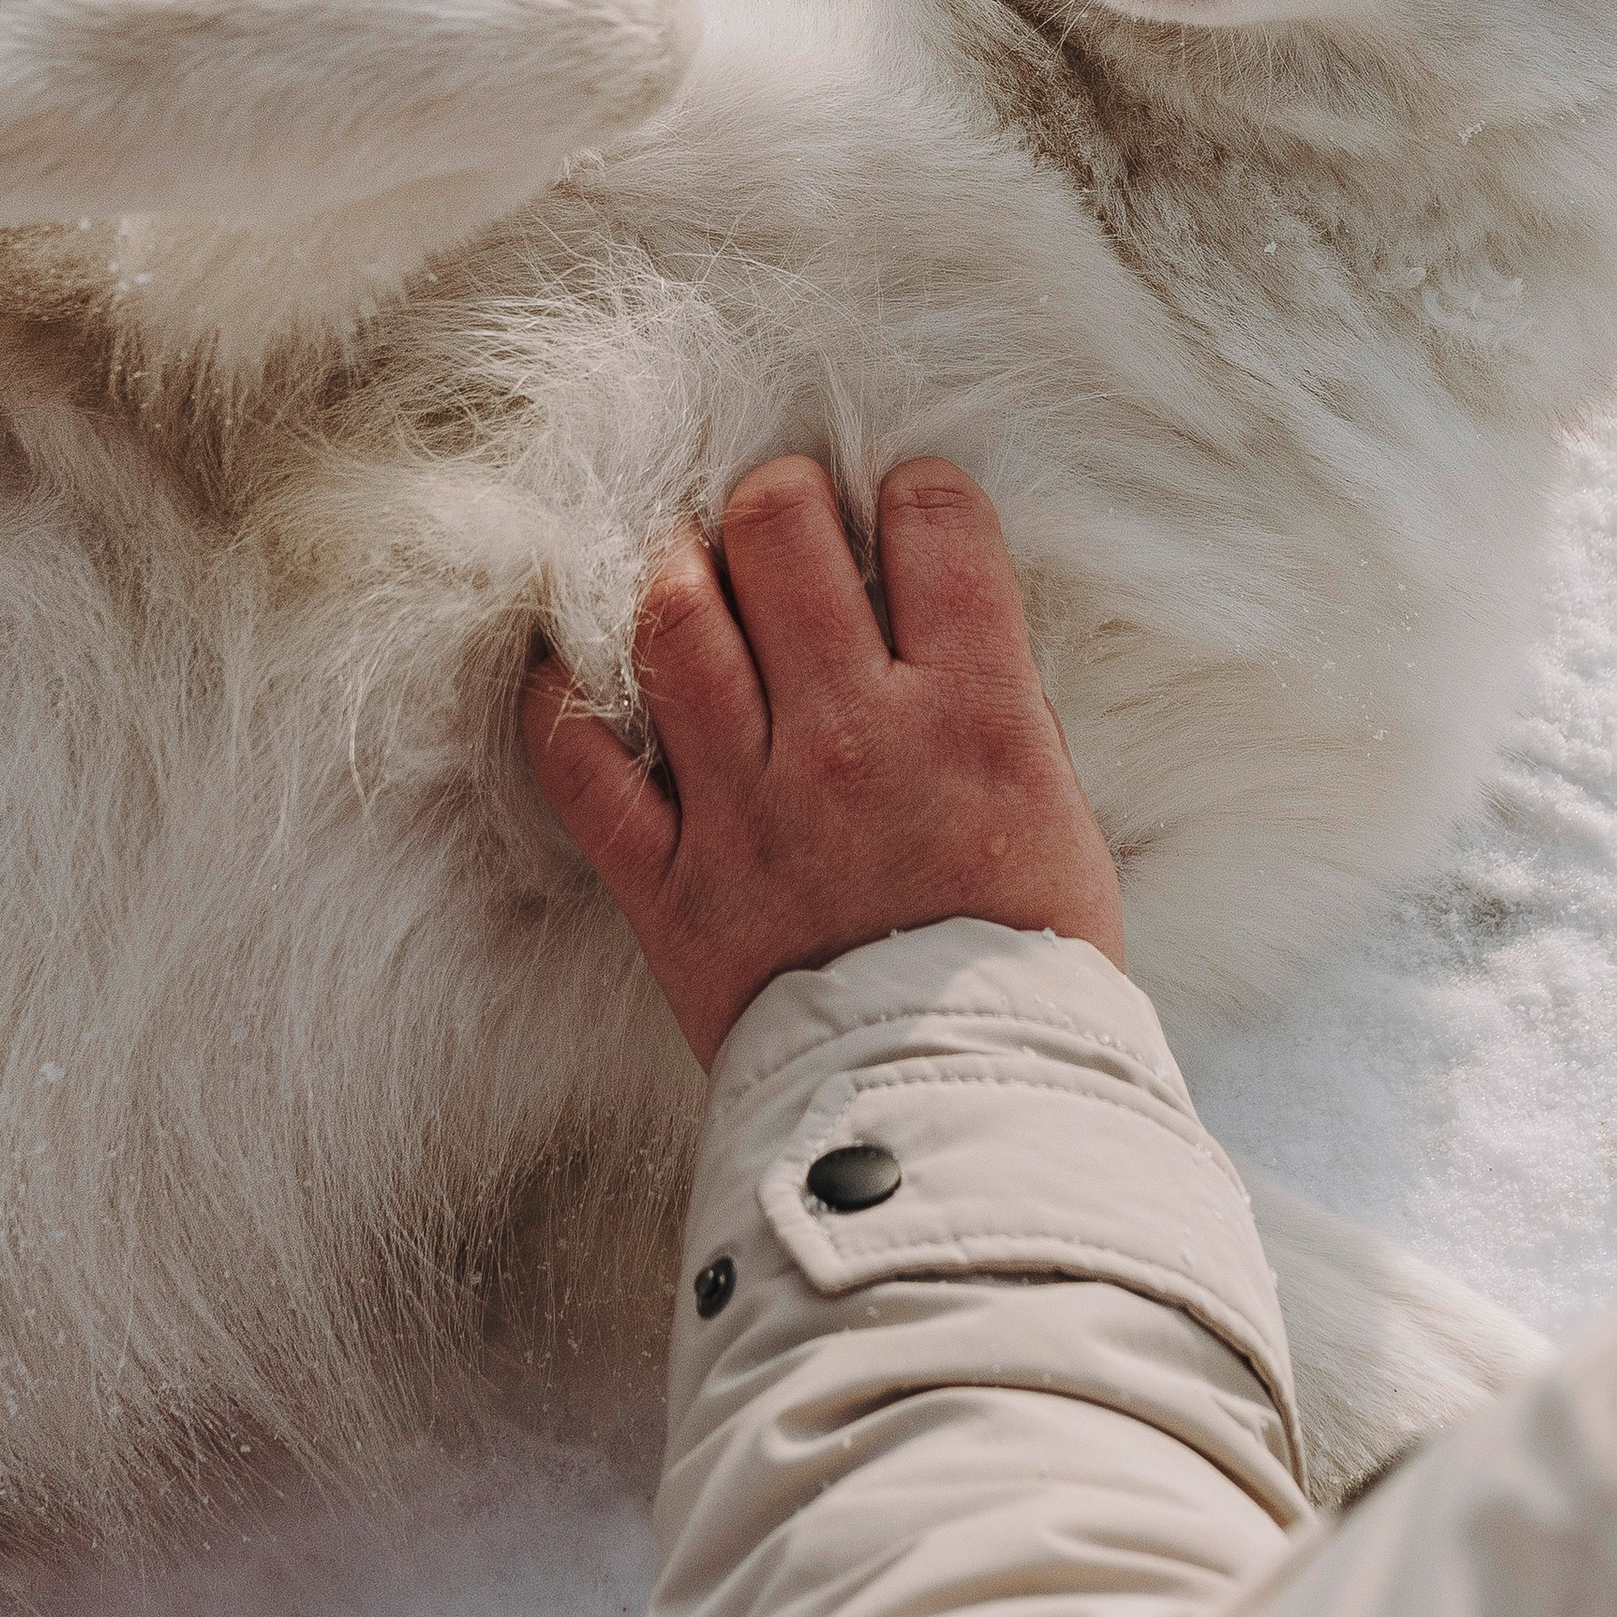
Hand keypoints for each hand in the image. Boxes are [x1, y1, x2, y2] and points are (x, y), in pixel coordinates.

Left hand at [523, 456, 1124, 1067]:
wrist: (957, 1123)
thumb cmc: (1025, 974)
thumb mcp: (1058, 813)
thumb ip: (991, 703)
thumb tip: (931, 617)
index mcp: (972, 711)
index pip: (935, 518)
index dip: (914, 493)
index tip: (899, 516)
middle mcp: (852, 734)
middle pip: (777, 529)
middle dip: (774, 502)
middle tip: (779, 528)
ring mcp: (748, 803)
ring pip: (668, 615)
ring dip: (668, 569)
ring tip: (684, 575)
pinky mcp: (668, 882)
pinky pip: (577, 759)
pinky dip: (558, 700)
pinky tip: (569, 669)